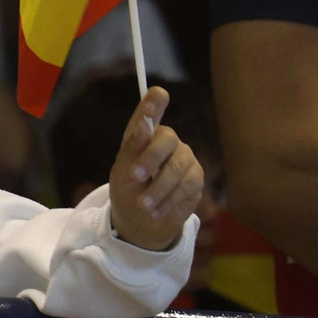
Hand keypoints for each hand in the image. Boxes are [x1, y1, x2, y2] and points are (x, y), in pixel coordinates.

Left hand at [108, 87, 204, 250]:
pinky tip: (156, 211)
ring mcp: (183, 158)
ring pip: (177, 167)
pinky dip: (169, 200)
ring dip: (158, 189)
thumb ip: (133, 148)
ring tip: (143, 205)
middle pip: (167, 139)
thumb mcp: (122, 172)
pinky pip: (187, 186)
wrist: (141, 220)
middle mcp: (166, 141)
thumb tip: (144, 122)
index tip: (156, 97)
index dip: (154, 103)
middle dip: (150, 159)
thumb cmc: (128, 190)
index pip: (151, 111)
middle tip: (136, 176)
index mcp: (142, 135)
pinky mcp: (195, 177)